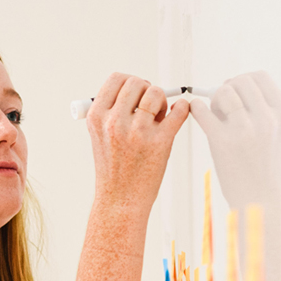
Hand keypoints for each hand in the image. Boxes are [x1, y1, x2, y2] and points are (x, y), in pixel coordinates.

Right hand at [85, 73, 190, 210]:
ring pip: (156, 93)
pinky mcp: (160, 143)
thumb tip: (137, 87)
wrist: (120, 201)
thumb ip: (111, 111)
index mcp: (97, 117)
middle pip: (137, 83)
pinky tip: (180, 111)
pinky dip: (183, 108)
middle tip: (150, 106)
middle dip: (147, 89)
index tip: (136, 93)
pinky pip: (178, 112)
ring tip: (159, 117)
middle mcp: (115, 122)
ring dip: (161, 100)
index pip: (116, 79)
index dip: (130, 81)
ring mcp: (138, 132)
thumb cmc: (113, 168)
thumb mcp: (100, 136)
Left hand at [189, 71, 280, 206]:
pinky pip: (202, 109)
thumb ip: (262, 107)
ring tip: (217, 116)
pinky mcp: (222, 141)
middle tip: (224, 104)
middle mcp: (267, 119)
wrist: (258, 197)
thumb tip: (231, 84)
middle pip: (241, 80)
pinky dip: (197, 108)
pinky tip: (199, 113)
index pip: (261, 76)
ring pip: (223, 92)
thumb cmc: (263, 162)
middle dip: (229, 87)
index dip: (245, 80)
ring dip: (215, 99)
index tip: (238, 92)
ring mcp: (244, 130)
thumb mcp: (276, 132)